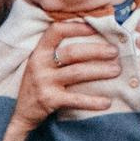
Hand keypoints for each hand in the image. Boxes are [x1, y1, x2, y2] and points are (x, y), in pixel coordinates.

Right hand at [11, 20, 119, 135]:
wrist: (23, 112)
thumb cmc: (39, 83)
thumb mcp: (41, 64)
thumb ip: (57, 52)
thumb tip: (91, 37)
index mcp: (39, 52)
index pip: (56, 31)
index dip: (76, 27)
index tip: (96, 27)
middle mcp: (40, 64)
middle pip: (72, 52)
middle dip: (97, 50)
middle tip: (114, 51)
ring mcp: (44, 82)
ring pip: (77, 73)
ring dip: (100, 71)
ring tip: (116, 70)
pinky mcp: (49, 100)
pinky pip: (76, 99)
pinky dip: (93, 101)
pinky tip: (107, 102)